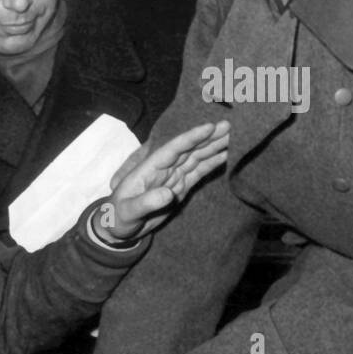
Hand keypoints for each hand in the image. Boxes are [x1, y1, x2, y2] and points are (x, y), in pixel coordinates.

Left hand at [96, 121, 229, 243]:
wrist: (119, 228)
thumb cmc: (118, 217)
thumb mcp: (128, 212)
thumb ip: (145, 203)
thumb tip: (168, 194)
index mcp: (149, 169)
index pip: (172, 149)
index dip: (190, 138)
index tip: (209, 127)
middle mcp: (163, 169)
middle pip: (189, 149)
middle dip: (208, 137)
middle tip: (230, 125)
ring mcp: (172, 177)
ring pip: (196, 158)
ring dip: (214, 146)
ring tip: (234, 135)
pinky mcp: (180, 187)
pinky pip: (198, 172)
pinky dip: (212, 163)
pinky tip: (226, 154)